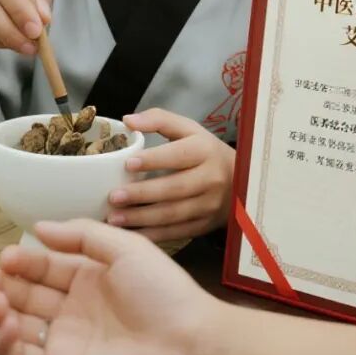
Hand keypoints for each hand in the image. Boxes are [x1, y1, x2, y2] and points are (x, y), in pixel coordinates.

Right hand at [0, 218, 218, 354]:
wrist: (190, 343)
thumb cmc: (164, 291)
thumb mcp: (125, 248)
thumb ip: (81, 236)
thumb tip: (38, 227)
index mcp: (84, 277)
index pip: (39, 266)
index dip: (19, 261)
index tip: (6, 255)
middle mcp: (68, 308)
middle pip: (19, 295)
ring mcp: (62, 342)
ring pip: (12, 326)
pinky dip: (2, 343)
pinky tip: (3, 323)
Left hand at [106, 109, 235, 241]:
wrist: (241, 180)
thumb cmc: (204, 151)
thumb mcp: (188, 129)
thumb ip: (159, 120)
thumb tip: (128, 120)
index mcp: (204, 150)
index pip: (178, 155)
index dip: (154, 160)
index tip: (128, 164)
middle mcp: (210, 178)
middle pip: (174, 188)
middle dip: (142, 194)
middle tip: (114, 196)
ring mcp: (209, 204)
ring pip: (174, 214)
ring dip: (142, 218)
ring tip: (114, 217)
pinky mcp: (204, 224)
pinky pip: (177, 232)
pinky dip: (153, 235)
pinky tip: (131, 233)